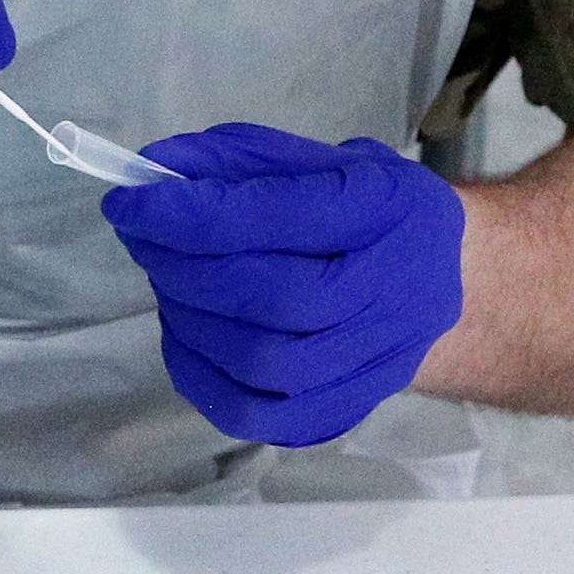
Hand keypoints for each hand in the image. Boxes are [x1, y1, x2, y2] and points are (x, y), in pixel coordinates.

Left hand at [104, 123, 468, 445]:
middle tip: (143, 240)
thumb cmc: (367, 205)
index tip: (129, 201)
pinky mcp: (353, 407)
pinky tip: (185, 338)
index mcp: (391, 207)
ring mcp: (382, 359)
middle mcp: (399, 289)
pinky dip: (204, 380)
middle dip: (186, 268)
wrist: (444, 273)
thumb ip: (237, 159)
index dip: (192, 214)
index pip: (281, 217)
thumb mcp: (318, 157)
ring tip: (168, 285)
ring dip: (191, 322)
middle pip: (277, 297)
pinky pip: (263, 416)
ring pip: (268, 363)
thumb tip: (154, 166)